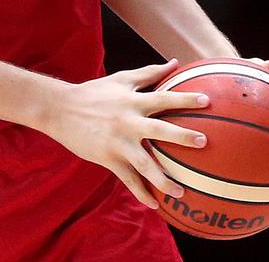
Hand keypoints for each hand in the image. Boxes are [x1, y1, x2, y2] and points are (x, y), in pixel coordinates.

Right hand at [42, 58, 209, 208]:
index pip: (164, 98)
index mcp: (133, 101)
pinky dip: (141, 193)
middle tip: (204, 142)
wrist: (60, 109)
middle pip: (160, 129)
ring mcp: (118, 142)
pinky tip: (155, 205)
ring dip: (163, 179)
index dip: (185, 99)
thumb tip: (175, 63)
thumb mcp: (122, 79)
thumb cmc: (95, 92)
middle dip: (182, 136)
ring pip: (144, 163)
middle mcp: (128, 121)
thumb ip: (149, 73)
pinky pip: (127, 179)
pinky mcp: (107, 158)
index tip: (207, 101)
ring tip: (182, 192)